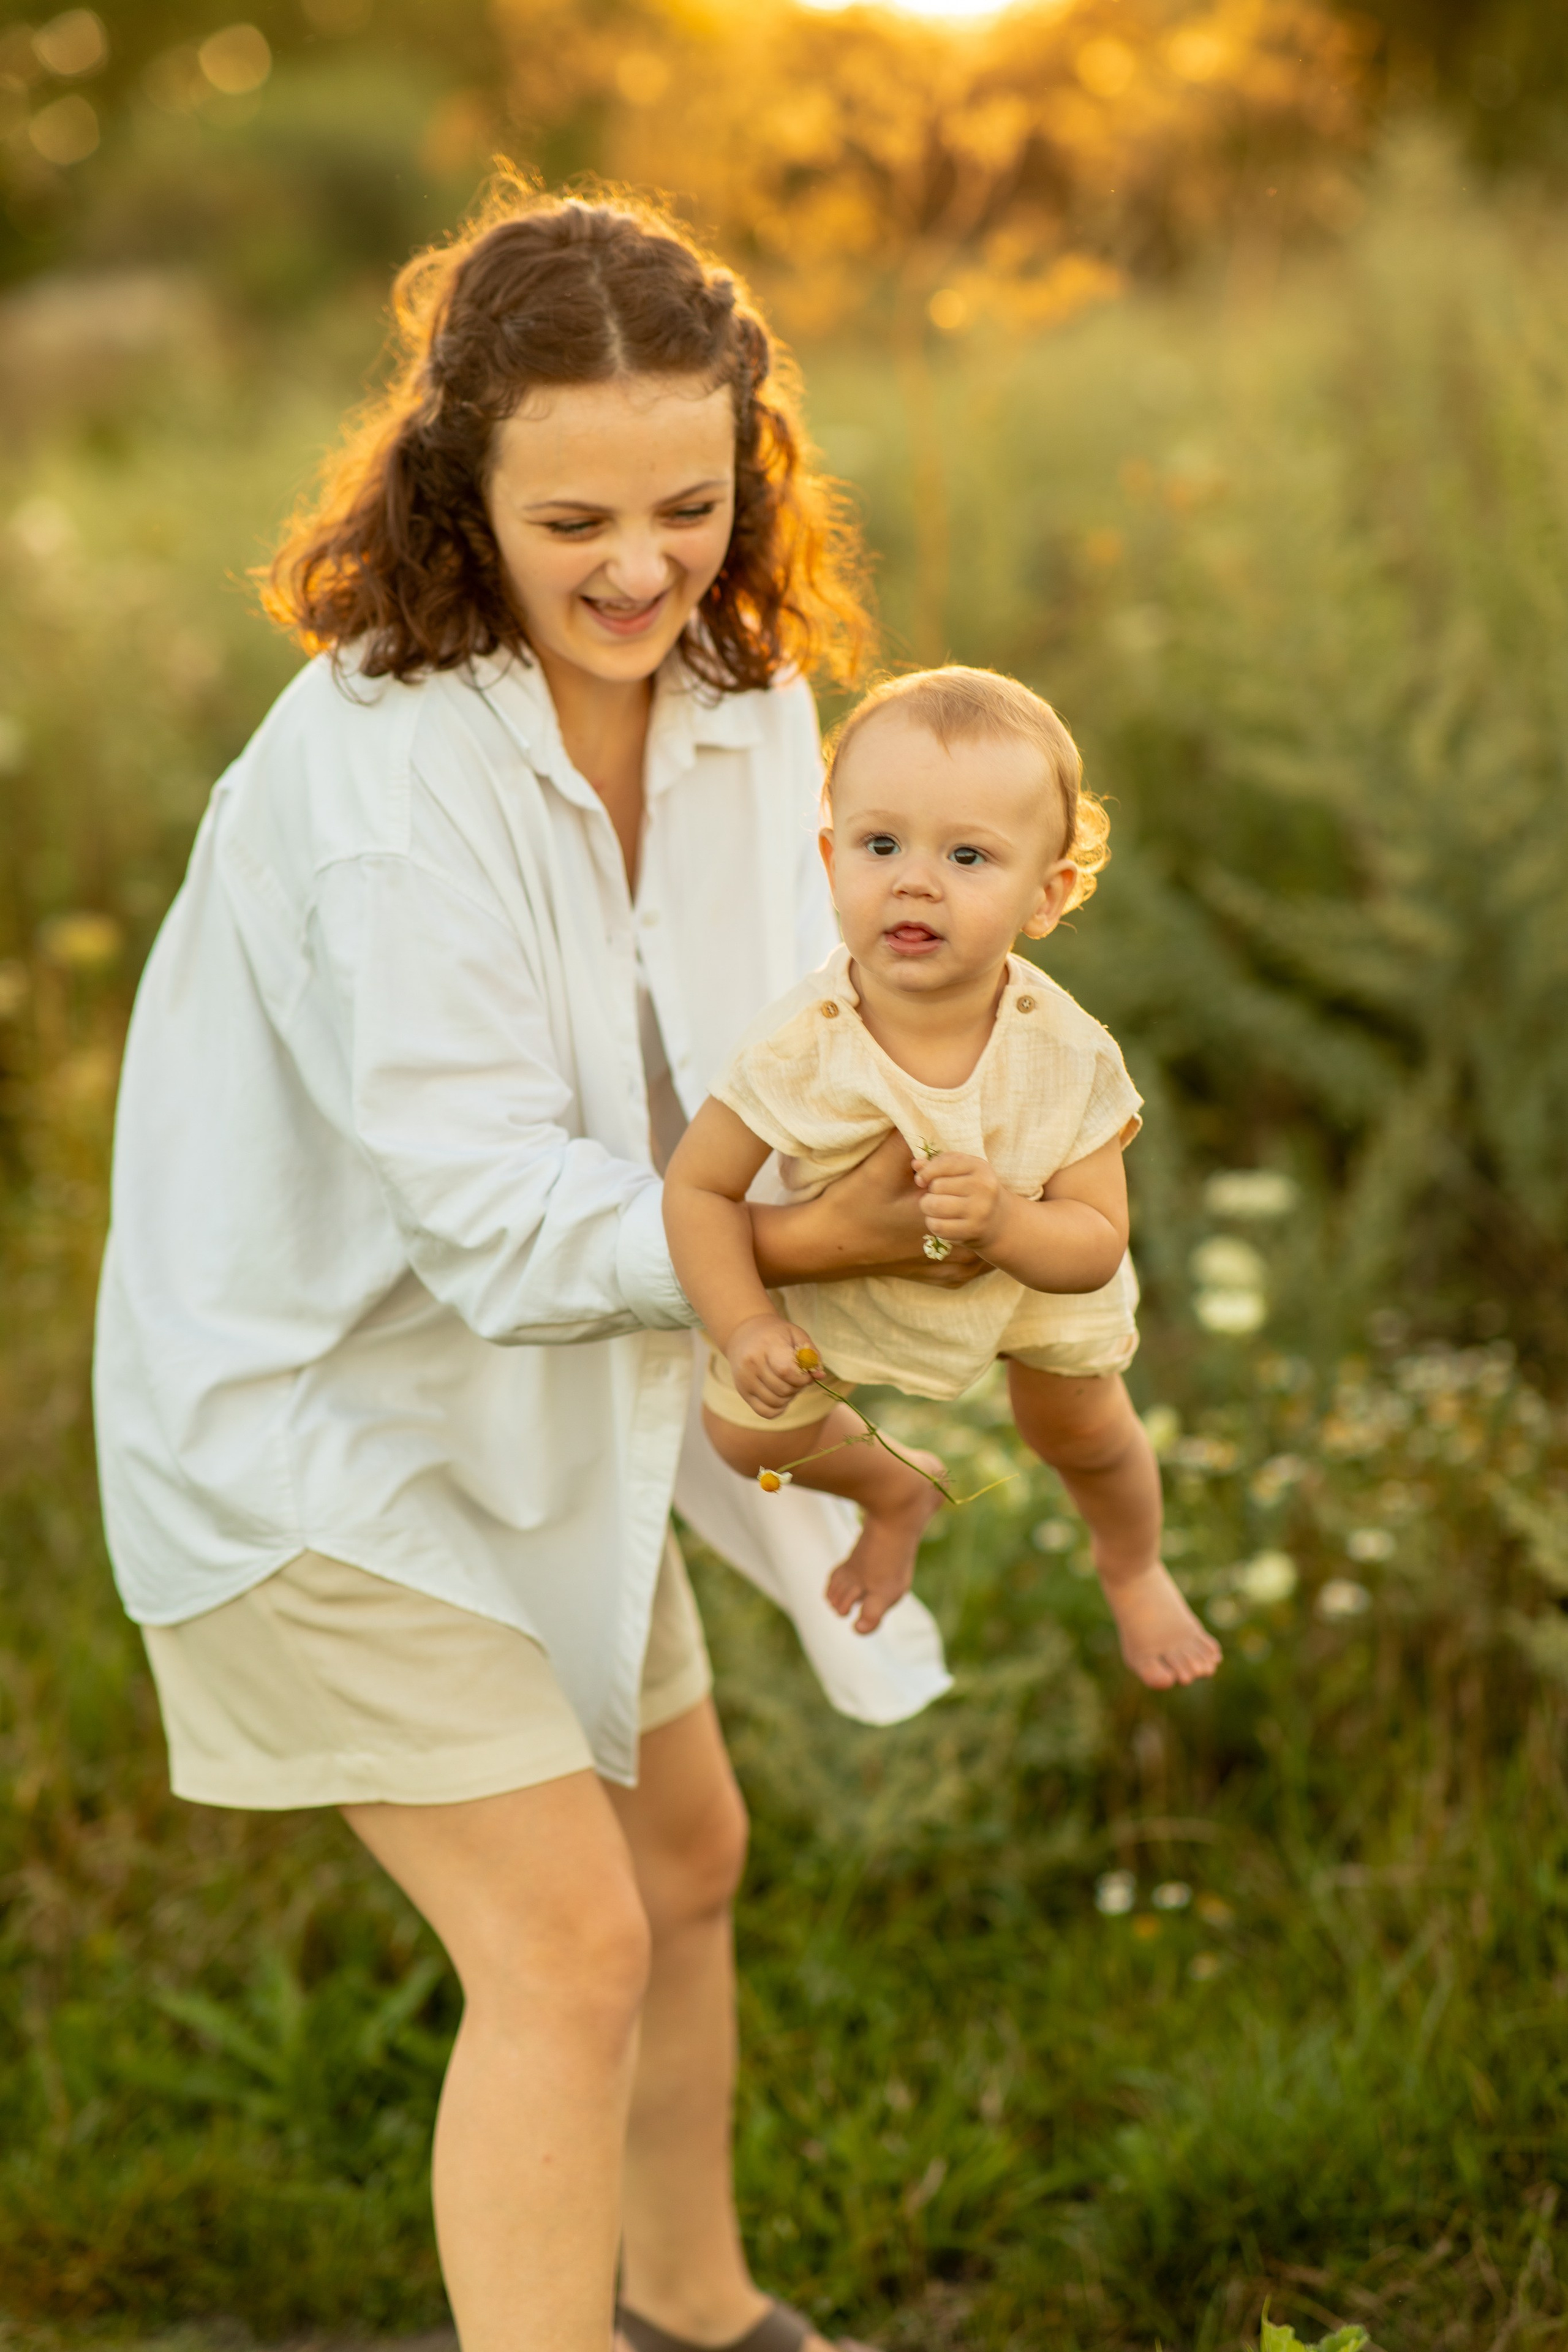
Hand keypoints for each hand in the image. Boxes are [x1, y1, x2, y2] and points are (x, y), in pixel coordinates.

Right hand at [724, 1313, 821, 1417]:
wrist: (744, 1334)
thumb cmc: (775, 1334)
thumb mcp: (796, 1334)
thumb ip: (812, 1354)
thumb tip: (820, 1376)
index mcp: (767, 1346)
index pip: (786, 1371)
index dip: (803, 1378)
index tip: (807, 1373)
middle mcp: (751, 1364)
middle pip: (783, 1390)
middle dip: (798, 1387)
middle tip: (797, 1376)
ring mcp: (744, 1380)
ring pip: (776, 1402)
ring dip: (789, 1397)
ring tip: (788, 1383)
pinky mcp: (742, 1392)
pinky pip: (765, 1412)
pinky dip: (778, 1408)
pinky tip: (780, 1395)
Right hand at [751, 1127, 987, 1289]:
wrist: (825, 1245)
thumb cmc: (851, 1206)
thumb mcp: (877, 1168)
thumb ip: (904, 1141)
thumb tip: (927, 1114)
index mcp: (936, 1214)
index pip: (975, 1199)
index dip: (983, 1185)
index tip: (989, 1176)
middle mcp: (941, 1244)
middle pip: (983, 1231)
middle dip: (990, 1212)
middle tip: (1001, 1197)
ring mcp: (934, 1264)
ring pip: (978, 1257)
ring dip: (986, 1239)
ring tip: (994, 1222)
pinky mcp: (924, 1276)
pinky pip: (963, 1274)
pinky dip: (973, 1264)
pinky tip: (974, 1251)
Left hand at [914, 1151, 1016, 1253]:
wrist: (999, 1220)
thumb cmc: (974, 1190)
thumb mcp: (963, 1171)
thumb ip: (939, 1164)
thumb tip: (916, 1164)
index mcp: (981, 1167)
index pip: (944, 1164)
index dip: (926, 1172)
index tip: (922, 1180)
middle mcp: (983, 1187)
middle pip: (936, 1186)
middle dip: (929, 1192)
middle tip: (936, 1196)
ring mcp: (979, 1210)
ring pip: (934, 1206)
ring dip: (927, 1207)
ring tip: (934, 1207)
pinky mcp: (972, 1230)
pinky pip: (938, 1227)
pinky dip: (932, 1223)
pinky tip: (939, 1221)